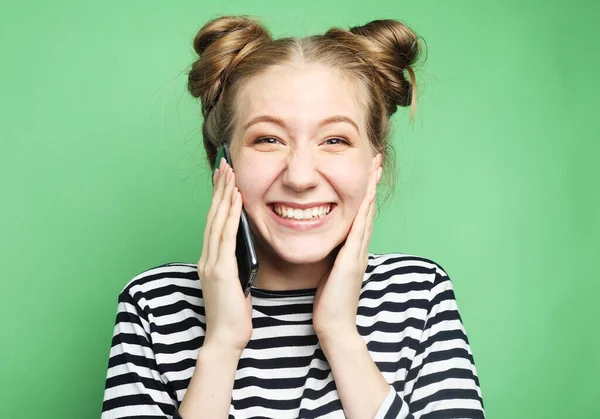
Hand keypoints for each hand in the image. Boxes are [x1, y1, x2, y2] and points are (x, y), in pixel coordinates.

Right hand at [196, 157, 252, 351]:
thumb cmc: (234, 314)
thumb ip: (236, 263)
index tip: (224, 178)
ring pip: (217, 221)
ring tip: (229, 172)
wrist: (226, 339)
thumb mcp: (236, 282)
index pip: (214, 222)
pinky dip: (230, 215)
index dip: (218, 198)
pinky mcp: (220, 271)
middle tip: (223, 164)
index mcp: (210, 260)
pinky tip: (236, 198)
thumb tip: (245, 245)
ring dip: (223, 195)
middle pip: (212, 215)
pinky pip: (226, 236)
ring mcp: (211, 263)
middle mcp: (207, 258)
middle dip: (219, 188)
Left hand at [313, 162, 381, 343]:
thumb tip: (327, 242)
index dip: (364, 192)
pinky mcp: (351, 261)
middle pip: (368, 209)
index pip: (360, 215)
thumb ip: (333, 256)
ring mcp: (357, 253)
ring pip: (366, 215)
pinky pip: (358, 231)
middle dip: (371, 183)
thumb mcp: (331, 272)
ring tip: (374, 169)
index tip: (366, 172)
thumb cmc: (329, 302)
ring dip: (370, 190)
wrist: (335, 325)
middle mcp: (359, 248)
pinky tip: (366, 197)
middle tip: (376, 160)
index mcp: (353, 250)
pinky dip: (364, 212)